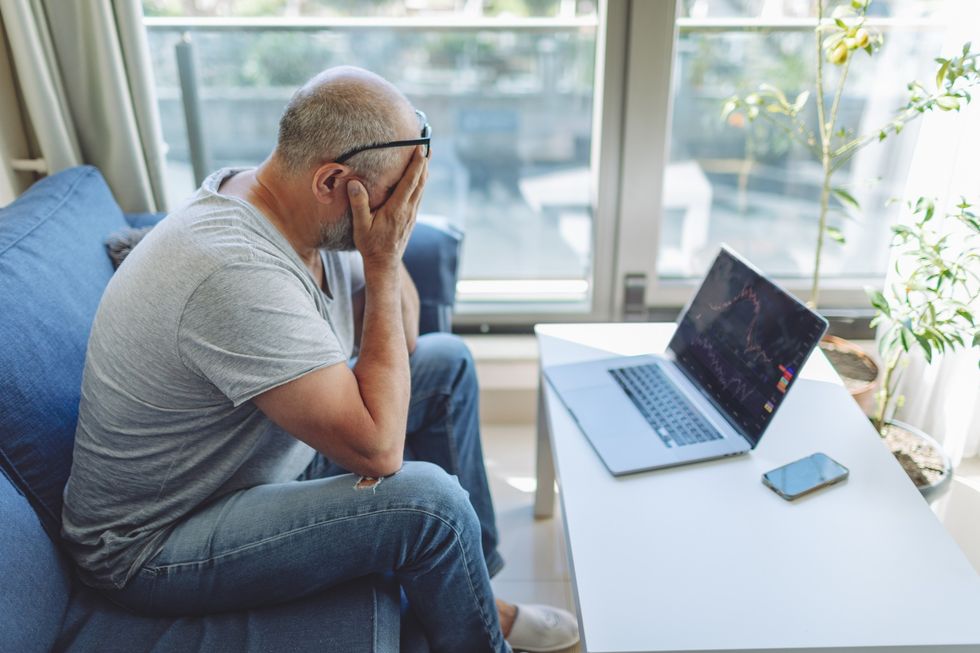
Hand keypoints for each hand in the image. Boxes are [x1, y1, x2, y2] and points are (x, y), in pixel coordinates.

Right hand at [347, 146, 427, 271]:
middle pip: (420, 182)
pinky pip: (419, 196)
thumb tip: (354, 183)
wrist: (384, 263)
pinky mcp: (411, 218)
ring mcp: (411, 214)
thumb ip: (359, 204)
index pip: (410, 182)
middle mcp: (408, 210)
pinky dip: (421, 182)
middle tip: (428, 145)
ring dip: (425, 171)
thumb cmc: (371, 245)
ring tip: (427, 156)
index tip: (420, 149)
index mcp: (397, 209)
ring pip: (422, 188)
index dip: (416, 165)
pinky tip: (420, 178)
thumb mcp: (361, 226)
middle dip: (424, 163)